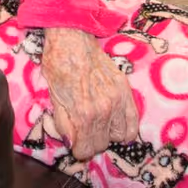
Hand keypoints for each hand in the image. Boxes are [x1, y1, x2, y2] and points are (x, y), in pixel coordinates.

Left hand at [41, 27, 138, 159]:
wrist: (72, 38)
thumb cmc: (58, 65)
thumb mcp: (53, 98)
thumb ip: (63, 124)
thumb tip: (71, 143)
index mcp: (84, 114)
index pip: (86, 149)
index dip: (79, 149)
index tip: (75, 144)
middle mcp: (105, 110)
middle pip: (102, 144)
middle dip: (91, 142)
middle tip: (83, 132)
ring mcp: (119, 100)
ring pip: (120, 136)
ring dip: (108, 134)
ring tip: (98, 125)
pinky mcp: (126, 90)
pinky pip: (134, 121)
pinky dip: (126, 128)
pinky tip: (115, 124)